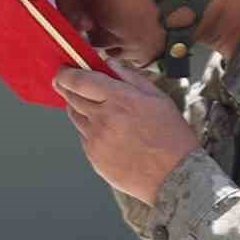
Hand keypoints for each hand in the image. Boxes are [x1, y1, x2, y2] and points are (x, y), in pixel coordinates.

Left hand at [54, 61, 198, 204]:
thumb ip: (131, 77)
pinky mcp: (94, 157)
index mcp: (120, 99)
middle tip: (65, 83)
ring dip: (76, 107)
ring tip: (89, 106)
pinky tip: (103, 130)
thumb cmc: (172, 137)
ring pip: (75, 117)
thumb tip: (109, 64)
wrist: (176, 176)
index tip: (63, 70)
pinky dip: (88, 129)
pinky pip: (83, 137)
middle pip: (72, 97)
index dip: (66, 74)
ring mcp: (96, 140)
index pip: (80, 81)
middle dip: (66, 88)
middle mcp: (103, 119)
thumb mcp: (159, 99)